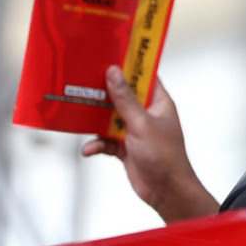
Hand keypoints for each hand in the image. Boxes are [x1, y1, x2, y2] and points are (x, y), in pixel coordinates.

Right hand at [82, 65, 219, 221]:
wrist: (166, 192)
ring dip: (96, 121)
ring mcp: (135, 131)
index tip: (112, 53)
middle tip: (85, 82)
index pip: (146, 76)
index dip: (131, 65)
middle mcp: (147, 114)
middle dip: (105, 93)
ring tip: (79, 115)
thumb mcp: (141, 123)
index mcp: (159, 102)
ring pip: (110, 118)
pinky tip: (89, 149)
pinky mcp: (126, 148)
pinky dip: (97, 144)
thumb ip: (125, 99)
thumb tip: (114, 72)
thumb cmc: (164, 156)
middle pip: (123, 96)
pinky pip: (106, 141)